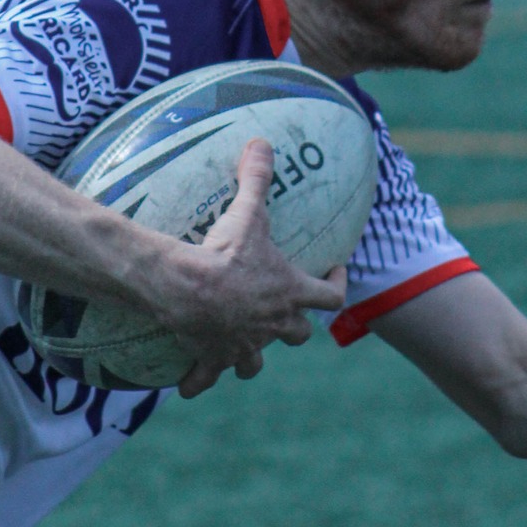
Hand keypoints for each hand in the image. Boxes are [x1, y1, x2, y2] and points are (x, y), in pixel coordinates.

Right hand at [153, 139, 346, 398]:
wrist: (189, 290)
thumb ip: (257, 178)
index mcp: (289, 293)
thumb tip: (262, 143)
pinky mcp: (214, 357)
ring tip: (244, 349)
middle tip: (286, 314)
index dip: (336, 286)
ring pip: (257, 363)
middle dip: (296, 328)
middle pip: (299, 335)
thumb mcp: (247, 212)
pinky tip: (190, 384)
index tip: (335, 274)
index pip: (331, 297)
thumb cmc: (225, 252)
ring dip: (253, 357)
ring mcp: (244, 345)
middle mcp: (273, 325)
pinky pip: (207, 376)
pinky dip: (199, 380)